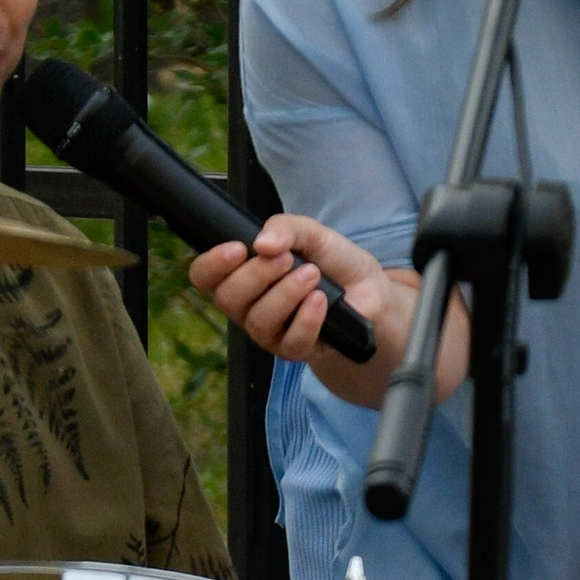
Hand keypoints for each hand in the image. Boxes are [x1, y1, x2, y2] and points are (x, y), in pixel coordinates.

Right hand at [188, 212, 467, 410]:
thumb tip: (264, 241)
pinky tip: (321, 302)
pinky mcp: (294, 350)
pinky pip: (289, 340)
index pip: (205, 276)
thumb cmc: (338, 267)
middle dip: (257, 274)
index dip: (213, 263)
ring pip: (257, 320)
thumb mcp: (317, 235)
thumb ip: (289, 229)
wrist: (374, 298)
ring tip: (312, 275)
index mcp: (244, 274)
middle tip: (287, 259)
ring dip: (285, 294)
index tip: (239, 248)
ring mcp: (270, 332)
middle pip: (228, 298)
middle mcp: (250, 306)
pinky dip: (306, 318)